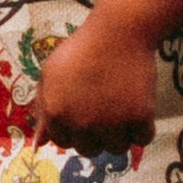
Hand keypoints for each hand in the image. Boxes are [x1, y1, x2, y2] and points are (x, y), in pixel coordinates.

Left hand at [25, 16, 164, 153]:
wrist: (118, 32)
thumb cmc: (80, 50)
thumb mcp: (50, 74)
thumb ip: (43, 108)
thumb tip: (40, 144)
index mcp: (56, 114)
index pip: (63, 142)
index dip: (73, 128)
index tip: (83, 112)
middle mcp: (81, 124)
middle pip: (90, 150)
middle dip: (95, 134)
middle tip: (103, 109)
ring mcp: (111, 123)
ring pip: (117, 149)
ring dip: (120, 134)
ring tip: (120, 107)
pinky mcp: (139, 118)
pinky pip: (142, 140)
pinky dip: (142, 128)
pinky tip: (138, 107)